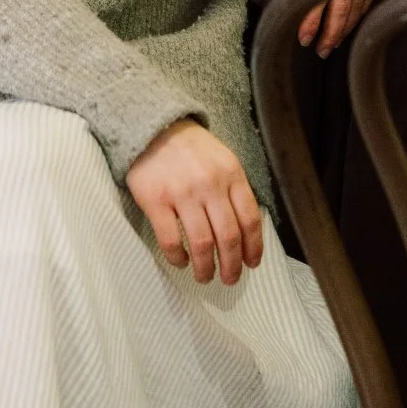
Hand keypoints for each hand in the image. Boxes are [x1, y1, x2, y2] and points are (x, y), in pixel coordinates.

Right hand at [126, 119, 264, 284]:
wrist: (152, 127)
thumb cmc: (191, 149)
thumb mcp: (223, 160)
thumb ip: (234, 190)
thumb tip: (245, 231)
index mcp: (231, 174)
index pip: (250, 219)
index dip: (253, 247)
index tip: (251, 264)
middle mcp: (210, 185)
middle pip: (228, 237)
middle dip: (231, 265)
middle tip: (230, 280)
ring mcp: (182, 193)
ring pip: (201, 243)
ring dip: (205, 267)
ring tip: (205, 277)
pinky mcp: (155, 200)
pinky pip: (170, 239)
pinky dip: (178, 257)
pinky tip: (180, 262)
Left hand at [282, 0, 370, 56]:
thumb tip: (289, 3)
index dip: (310, 21)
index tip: (304, 38)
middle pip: (341, 6)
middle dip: (331, 32)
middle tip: (321, 50)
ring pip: (357, 5)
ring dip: (345, 28)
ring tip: (332, 44)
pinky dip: (359, 14)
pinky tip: (349, 25)